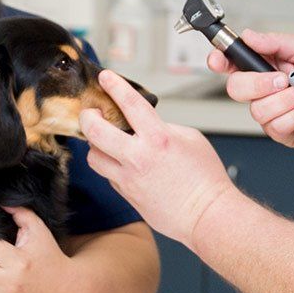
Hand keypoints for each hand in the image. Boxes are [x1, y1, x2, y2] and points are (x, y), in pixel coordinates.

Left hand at [81, 72, 232, 247]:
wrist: (206, 215)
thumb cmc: (205, 179)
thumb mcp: (190, 139)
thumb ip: (164, 127)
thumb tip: (146, 125)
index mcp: (158, 138)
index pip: (129, 103)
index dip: (114, 85)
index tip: (105, 77)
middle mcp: (138, 157)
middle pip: (94, 131)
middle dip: (87, 116)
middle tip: (91, 112)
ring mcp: (128, 178)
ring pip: (93, 156)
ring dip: (95, 145)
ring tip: (105, 140)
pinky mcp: (126, 194)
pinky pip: (108, 175)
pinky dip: (111, 166)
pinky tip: (122, 163)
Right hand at [208, 29, 293, 161]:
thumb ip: (276, 42)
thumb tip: (249, 35)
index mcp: (268, 66)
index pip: (233, 63)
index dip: (221, 60)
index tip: (219, 59)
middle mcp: (266, 90)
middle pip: (236, 88)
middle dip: (259, 83)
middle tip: (283, 79)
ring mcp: (273, 112)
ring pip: (258, 109)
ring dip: (287, 100)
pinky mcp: (283, 133)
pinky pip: (277, 125)